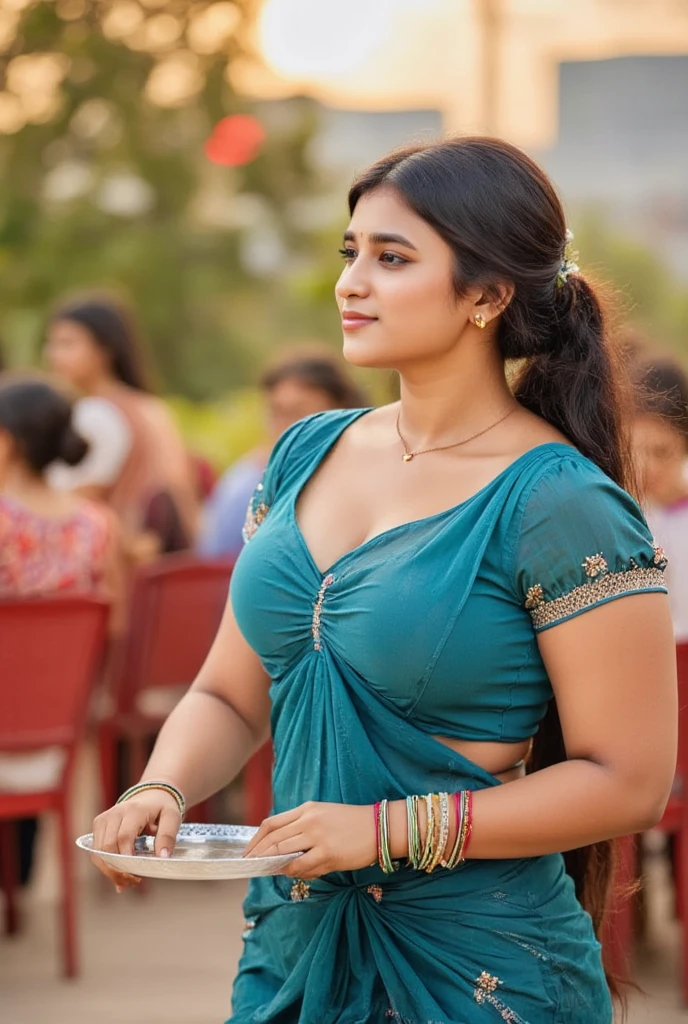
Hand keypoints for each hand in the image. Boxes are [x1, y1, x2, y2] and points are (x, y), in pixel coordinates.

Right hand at [90, 789, 181, 891]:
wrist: (151, 794)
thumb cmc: (162, 807)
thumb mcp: (172, 817)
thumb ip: (168, 835)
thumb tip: (163, 857)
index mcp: (133, 810)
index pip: (123, 837)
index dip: (126, 858)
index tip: (137, 875)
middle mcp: (114, 813)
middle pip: (107, 847)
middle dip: (117, 869)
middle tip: (134, 881)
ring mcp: (103, 819)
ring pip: (97, 852)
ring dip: (110, 870)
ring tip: (128, 880)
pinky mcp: (98, 825)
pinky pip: (96, 851)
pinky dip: (105, 866)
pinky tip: (120, 874)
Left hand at [243, 801, 375, 878]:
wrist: (380, 828)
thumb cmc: (352, 823)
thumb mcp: (324, 815)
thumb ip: (302, 827)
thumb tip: (280, 850)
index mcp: (307, 808)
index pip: (271, 823)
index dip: (255, 840)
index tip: (248, 852)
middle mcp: (309, 820)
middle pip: (273, 839)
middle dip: (258, 855)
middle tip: (251, 867)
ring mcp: (318, 837)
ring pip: (283, 853)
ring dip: (274, 865)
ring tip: (271, 871)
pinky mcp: (328, 853)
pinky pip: (301, 866)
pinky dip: (292, 872)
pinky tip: (293, 873)